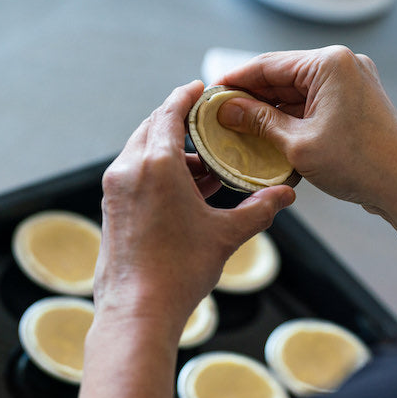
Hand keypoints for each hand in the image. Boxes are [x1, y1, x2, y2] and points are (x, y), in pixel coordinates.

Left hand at [95, 80, 294, 334]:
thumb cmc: (179, 271)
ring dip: (171, 151)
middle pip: (153, 127)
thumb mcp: (226, 235)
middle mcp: (128, 169)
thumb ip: (259, 209)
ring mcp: (114, 188)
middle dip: (180, 123)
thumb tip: (286, 195)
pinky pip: (134, 172)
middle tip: (207, 129)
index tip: (198, 87)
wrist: (137, 310)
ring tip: (204, 169)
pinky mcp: (110, 206)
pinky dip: (157, 170)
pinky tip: (183, 190)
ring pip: (142, 150)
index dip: (185, 96)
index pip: (169, 112)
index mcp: (155, 165)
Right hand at [216, 47, 396, 312]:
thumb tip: (226, 109)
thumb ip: (258, 121)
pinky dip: (289, 116)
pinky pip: (312, 103)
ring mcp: (351, 82)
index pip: (268, 65)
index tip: (211, 93)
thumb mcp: (297, 143)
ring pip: (296, 91)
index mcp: (330, 64)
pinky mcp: (353, 101)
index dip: (236, 79)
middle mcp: (342, 65)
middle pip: (282, 76)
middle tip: (221, 113)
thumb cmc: (357, 163)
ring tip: (239, 126)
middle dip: (251, 96)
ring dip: (269, 108)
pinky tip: (268, 132)